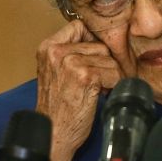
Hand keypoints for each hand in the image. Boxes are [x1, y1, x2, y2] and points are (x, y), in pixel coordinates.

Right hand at [36, 19, 122, 160]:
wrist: (52, 133)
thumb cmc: (56, 107)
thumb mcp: (54, 73)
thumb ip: (68, 54)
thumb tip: (98, 44)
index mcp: (48, 48)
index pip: (79, 26)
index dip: (91, 42)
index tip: (94, 58)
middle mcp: (57, 52)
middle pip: (98, 44)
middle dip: (103, 63)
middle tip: (96, 82)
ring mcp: (71, 63)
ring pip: (109, 59)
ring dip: (109, 76)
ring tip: (97, 89)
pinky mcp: (86, 77)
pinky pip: (113, 73)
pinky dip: (113, 85)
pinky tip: (101, 94)